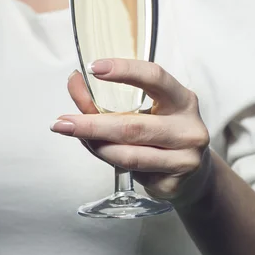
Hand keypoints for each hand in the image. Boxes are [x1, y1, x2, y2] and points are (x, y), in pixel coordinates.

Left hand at [51, 59, 213, 207]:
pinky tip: (101, 152)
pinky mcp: (174, 185)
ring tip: (72, 134)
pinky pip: (130, 173)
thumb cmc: (161, 136)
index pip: (155, 78)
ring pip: (129, 154)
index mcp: (183, 101)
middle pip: (133, 126)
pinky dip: (109, 161)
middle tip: (62, 122)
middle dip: (92, 124)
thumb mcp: (141, 111)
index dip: (124, 71)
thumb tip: (74, 80)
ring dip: (96, 145)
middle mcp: (189, 129)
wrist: (192, 177)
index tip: (93, 68)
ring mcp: (185, 160)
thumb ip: (105, 98)